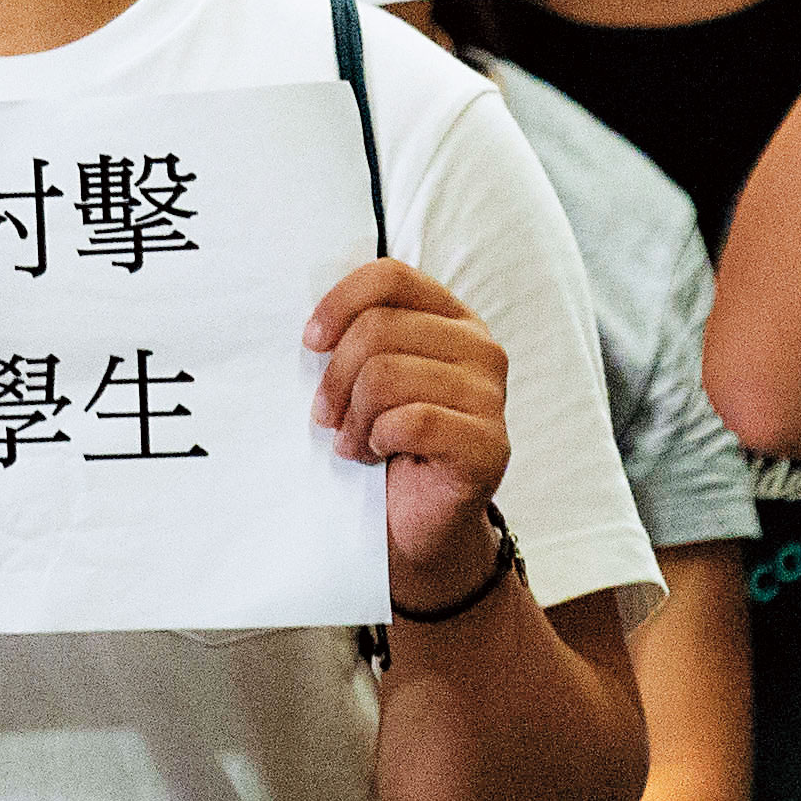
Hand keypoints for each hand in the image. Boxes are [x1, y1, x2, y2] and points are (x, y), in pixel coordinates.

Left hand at [307, 259, 516, 587]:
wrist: (414, 523)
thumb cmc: (384, 442)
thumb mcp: (366, 377)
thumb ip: (356, 337)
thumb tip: (312, 325)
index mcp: (451, 318)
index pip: (389, 276)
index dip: (340, 303)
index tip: (310, 343)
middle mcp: (479, 348)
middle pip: (379, 329)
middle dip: (336, 378)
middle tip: (326, 417)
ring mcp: (490, 396)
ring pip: (387, 375)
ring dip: (353, 418)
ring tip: (352, 442)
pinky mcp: (489, 445)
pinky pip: (412, 421)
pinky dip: (377, 440)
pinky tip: (375, 454)